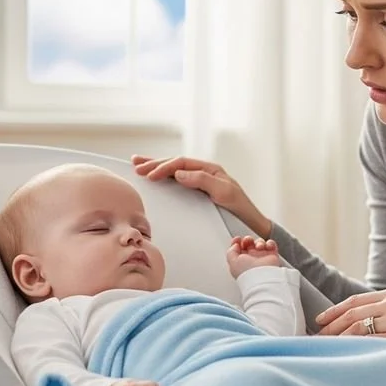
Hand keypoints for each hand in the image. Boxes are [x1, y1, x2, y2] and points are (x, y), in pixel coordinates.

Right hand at [131, 155, 271, 237]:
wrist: (250, 223)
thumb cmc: (240, 208)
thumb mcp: (224, 193)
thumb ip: (202, 180)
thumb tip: (179, 173)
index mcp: (210, 169)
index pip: (182, 163)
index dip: (164, 167)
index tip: (150, 175)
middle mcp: (204, 172)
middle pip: (175, 163)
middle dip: (155, 163)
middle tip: (136, 166)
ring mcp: (201, 181)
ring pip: (175, 170)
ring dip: (156, 166)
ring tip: (138, 164)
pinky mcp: (198, 191)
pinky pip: (178, 180)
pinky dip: (164, 176)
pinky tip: (155, 176)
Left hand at [227, 235, 279, 277]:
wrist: (262, 277)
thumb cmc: (247, 272)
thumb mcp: (232, 261)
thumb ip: (231, 252)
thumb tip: (235, 245)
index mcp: (241, 261)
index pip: (238, 248)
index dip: (237, 242)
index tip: (237, 239)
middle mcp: (252, 259)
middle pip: (249, 244)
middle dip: (248, 239)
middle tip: (248, 241)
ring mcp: (262, 257)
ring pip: (260, 243)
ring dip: (259, 242)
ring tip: (259, 247)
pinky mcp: (272, 256)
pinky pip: (271, 245)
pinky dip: (269, 243)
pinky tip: (267, 247)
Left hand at [314, 287, 385, 346]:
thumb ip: (380, 310)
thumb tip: (346, 323)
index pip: (355, 301)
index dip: (333, 311)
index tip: (319, 322)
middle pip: (353, 314)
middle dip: (331, 327)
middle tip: (318, 338)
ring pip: (358, 328)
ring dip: (339, 339)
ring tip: (328, 347)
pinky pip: (371, 343)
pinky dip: (355, 348)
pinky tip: (346, 354)